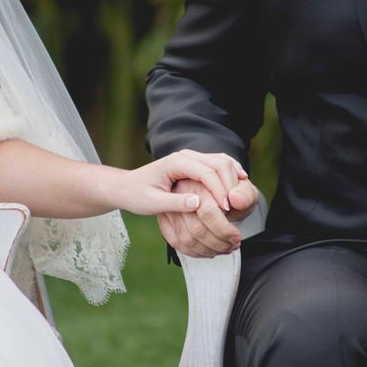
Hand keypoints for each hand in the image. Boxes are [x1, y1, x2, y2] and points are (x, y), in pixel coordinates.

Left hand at [116, 149, 246, 215]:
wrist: (126, 186)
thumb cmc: (136, 195)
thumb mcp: (152, 203)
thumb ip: (175, 203)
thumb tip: (199, 203)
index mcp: (176, 162)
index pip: (206, 172)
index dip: (219, 190)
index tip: (225, 210)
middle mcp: (186, 156)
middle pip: (219, 163)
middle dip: (230, 185)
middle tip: (234, 208)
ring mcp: (192, 158)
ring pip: (222, 162)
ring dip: (233, 179)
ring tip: (239, 199)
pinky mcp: (195, 164)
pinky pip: (219, 165)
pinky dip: (231, 174)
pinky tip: (240, 183)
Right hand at [158, 176, 258, 257]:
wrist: (222, 196)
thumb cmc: (233, 195)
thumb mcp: (245, 192)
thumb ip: (246, 194)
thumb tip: (235, 199)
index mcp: (200, 182)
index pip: (208, 212)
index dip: (224, 229)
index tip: (237, 235)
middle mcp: (181, 193)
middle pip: (197, 229)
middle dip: (219, 242)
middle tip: (235, 245)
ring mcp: (171, 208)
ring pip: (187, 239)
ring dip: (210, 249)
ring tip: (226, 249)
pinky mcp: (166, 219)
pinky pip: (177, 243)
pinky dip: (196, 252)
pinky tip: (211, 251)